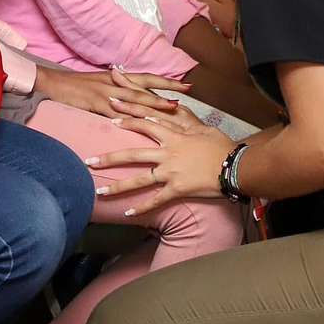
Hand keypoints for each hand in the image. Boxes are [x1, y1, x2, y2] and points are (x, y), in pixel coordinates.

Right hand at [35, 64, 187, 117]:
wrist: (53, 82)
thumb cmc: (76, 87)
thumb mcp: (100, 87)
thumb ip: (118, 93)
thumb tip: (136, 102)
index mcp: (118, 79)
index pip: (147, 78)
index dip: (166, 82)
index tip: (186, 85)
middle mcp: (115, 83)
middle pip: (146, 87)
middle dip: (167, 92)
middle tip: (187, 96)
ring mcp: (106, 92)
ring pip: (134, 98)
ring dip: (153, 104)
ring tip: (172, 108)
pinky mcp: (95, 102)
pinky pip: (114, 111)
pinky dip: (126, 117)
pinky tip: (138, 124)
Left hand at [86, 99, 234, 215]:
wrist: (236, 166)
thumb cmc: (222, 146)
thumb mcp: (202, 127)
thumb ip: (184, 122)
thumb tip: (172, 111)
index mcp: (173, 135)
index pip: (144, 122)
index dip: (126, 118)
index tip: (110, 114)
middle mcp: (167, 153)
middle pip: (132, 154)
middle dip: (108, 157)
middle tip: (88, 161)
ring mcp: (171, 172)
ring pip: (138, 179)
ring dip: (117, 186)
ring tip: (99, 192)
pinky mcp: (177, 190)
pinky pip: (156, 200)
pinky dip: (141, 207)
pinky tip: (127, 212)